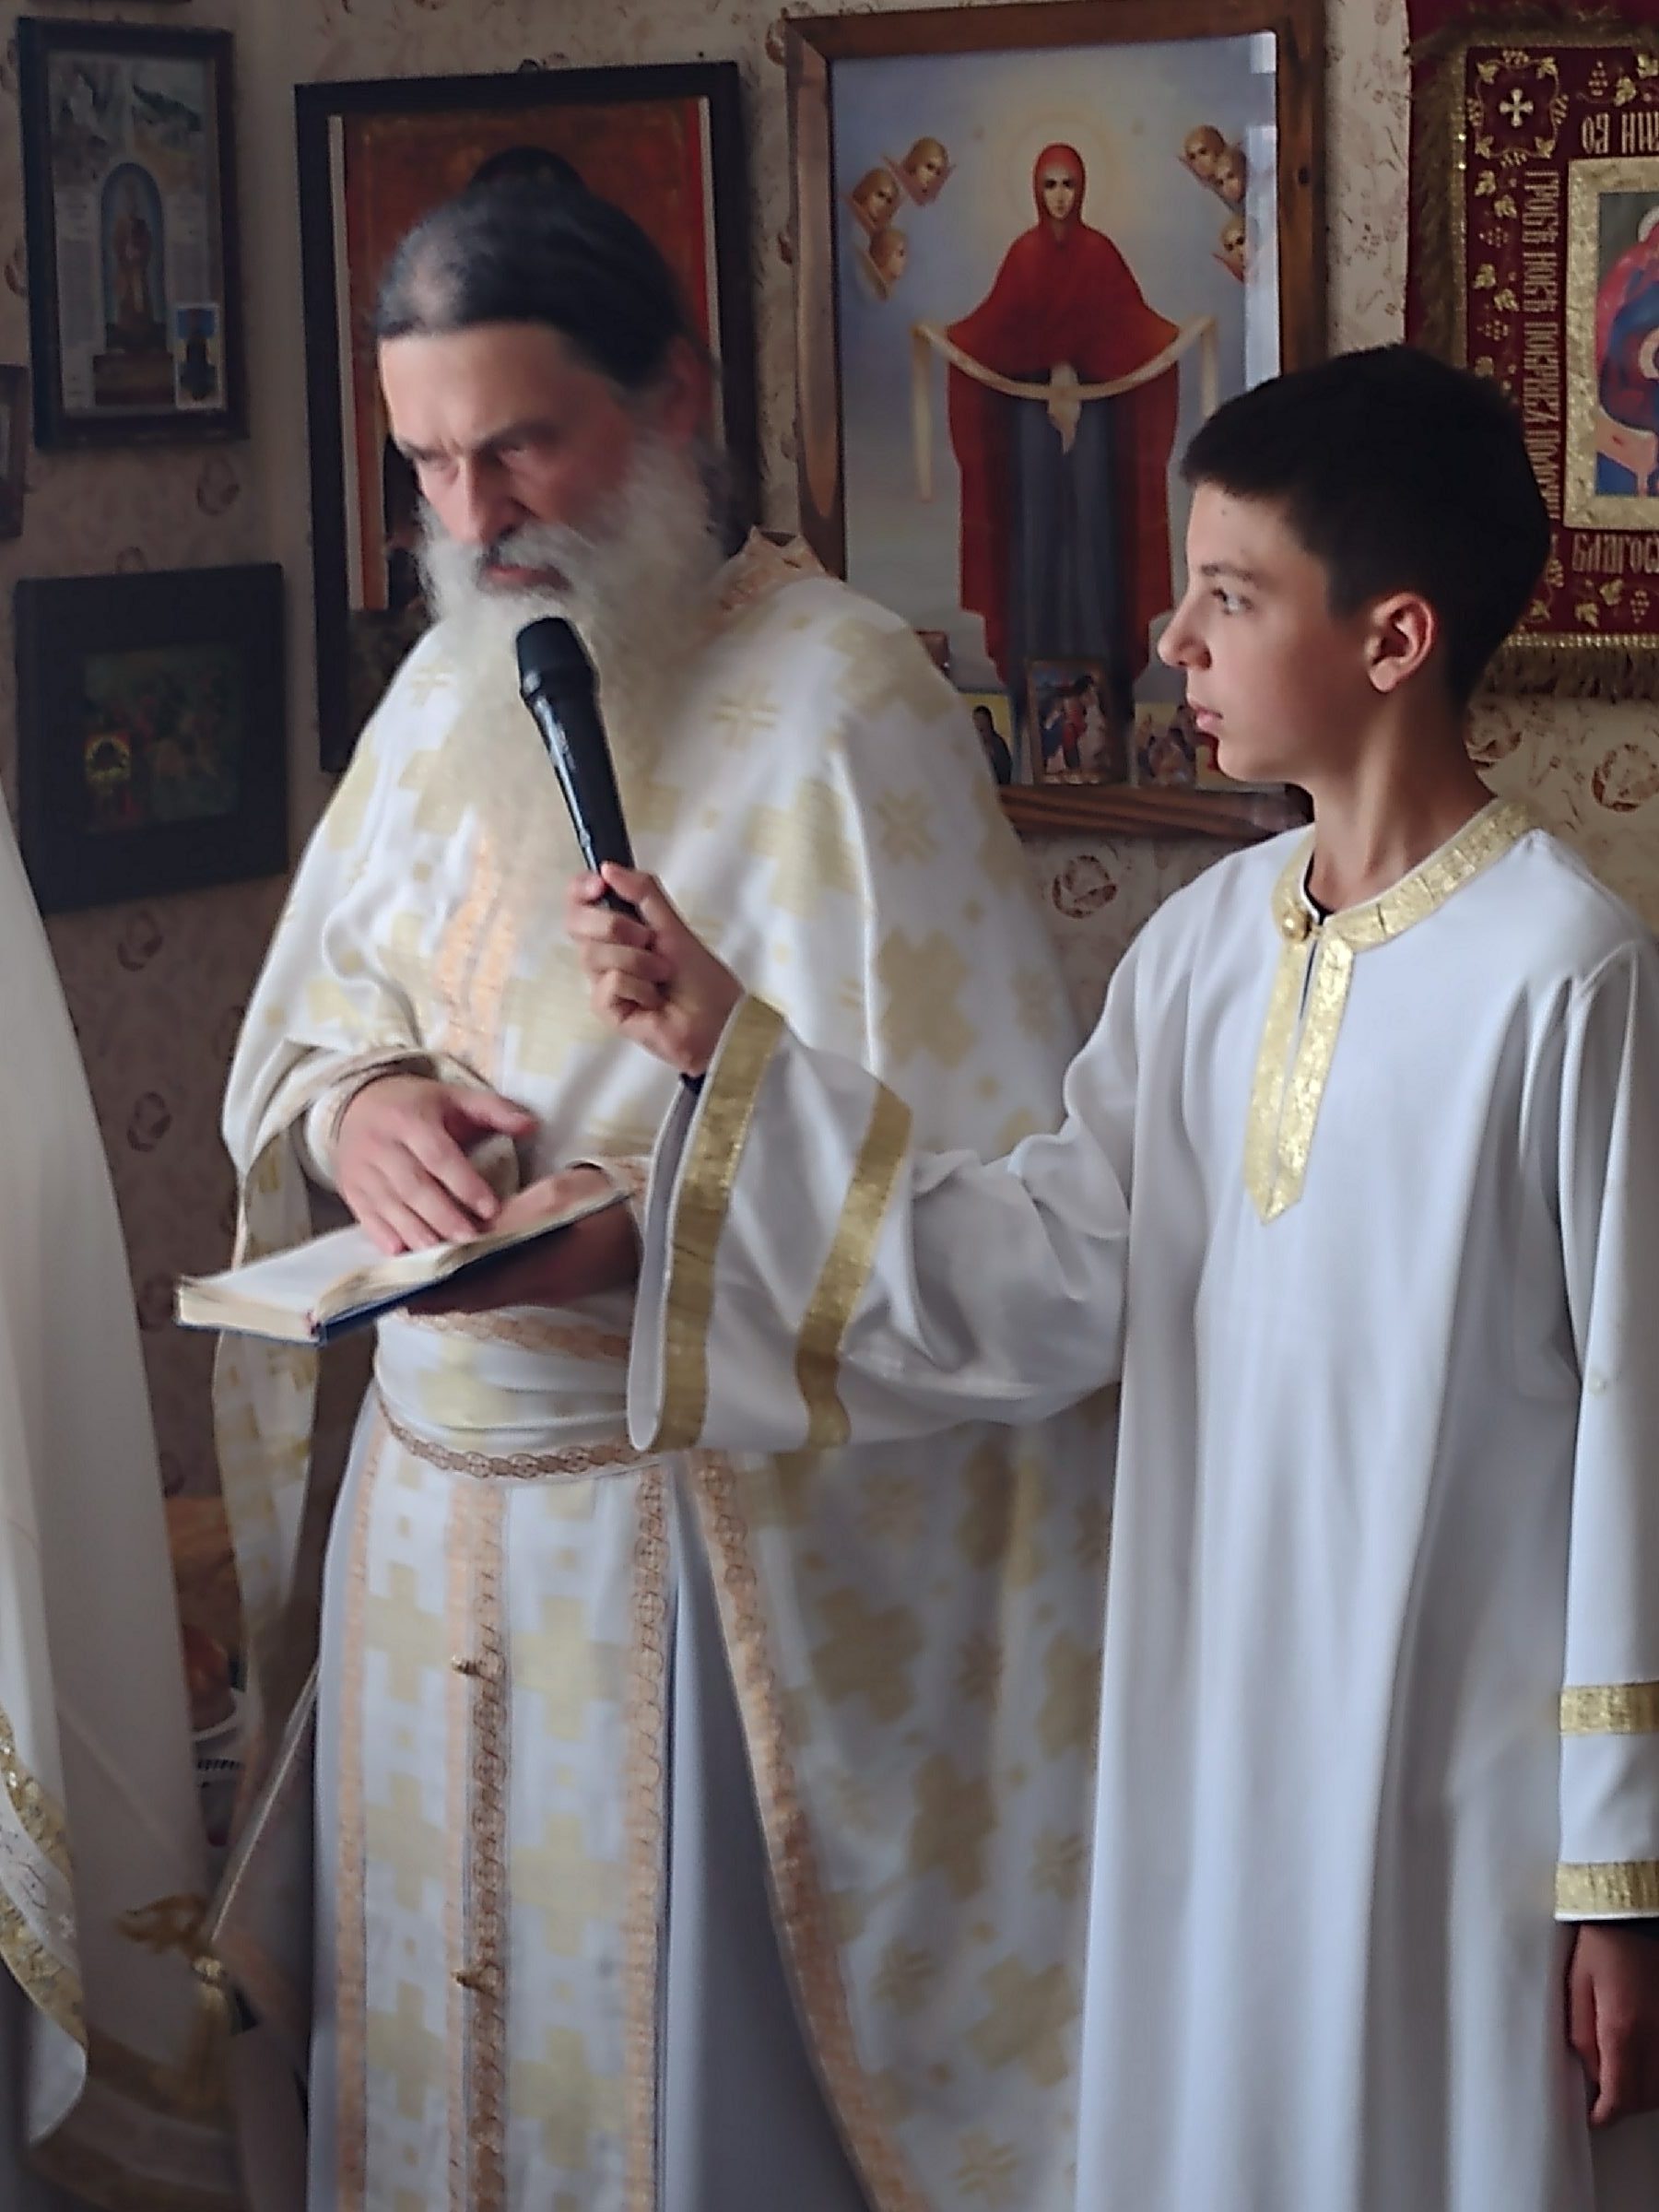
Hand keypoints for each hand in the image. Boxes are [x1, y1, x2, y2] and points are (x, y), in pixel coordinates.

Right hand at [335, 1073, 535, 1254]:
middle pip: (414, 1186)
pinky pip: (365, 1217)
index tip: (490, 1209)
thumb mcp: (454, 1097)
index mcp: (411, 1119)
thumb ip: (494, 1109)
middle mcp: (381, 1145)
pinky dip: (384, 1236)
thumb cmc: (417, 1105)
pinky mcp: (350, 1189)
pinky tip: (403, 1253)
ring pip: (390, 1206)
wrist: (356, 1103)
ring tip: (444, 1252)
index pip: (439, 1157)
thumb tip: (532, 1126)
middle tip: (471, 1238)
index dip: (465, 1184)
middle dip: (444, 1216)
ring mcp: (362, 1170)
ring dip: (418, 1232)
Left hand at [410, 1168, 638, 1314]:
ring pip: (496, 1295)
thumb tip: (471, 1231)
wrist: (655, 1215)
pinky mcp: (560, 1281)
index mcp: (538, 1271)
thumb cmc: (607, 1201)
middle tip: (407, 1291)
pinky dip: (486, 1282)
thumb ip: (512, 1217)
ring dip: (464, 1290)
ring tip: (431, 1280)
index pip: (476, 1289)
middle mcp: (542, 1288)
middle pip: (481, 1298)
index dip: (439, 1295)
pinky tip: (473, 1270)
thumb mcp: (555, 1198)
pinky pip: (513, 1287)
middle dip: (445, 1296)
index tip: (405, 1296)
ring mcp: (553, 1289)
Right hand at [566, 864, 742, 1079]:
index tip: (600, 884)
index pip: (579, 903)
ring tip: (662, 973)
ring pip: (594, 954)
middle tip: (647, 938)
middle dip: (612, 924)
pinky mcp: (606, 1010)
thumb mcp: (674, 926)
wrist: (717, 1019)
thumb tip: (608, 868)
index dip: (581, 889)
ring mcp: (603, 983)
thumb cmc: (700, 978)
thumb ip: (644, 893)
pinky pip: (608, 983)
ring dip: (637, 960)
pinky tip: (653, 1000)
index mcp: (618, 931)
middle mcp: (605, 955)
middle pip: (575, 924)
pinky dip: (638, 986)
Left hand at [1567, 1922, 1658, 2123]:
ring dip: (1644, 2094)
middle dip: (1624, 2106)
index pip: (1619, 2093)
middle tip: (1605, 2100)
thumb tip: (1590, 2071)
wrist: (1634, 1913)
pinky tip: (1644, 2066)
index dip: (1607, 2113)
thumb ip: (1581, 2033)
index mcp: (1621, 2027)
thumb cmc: (1600, 1944)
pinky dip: (1658, 2075)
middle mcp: (1655, 2036)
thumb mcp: (1577, 1985)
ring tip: (1623, 2084)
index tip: (1596, 2118)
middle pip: (1645, 2097)